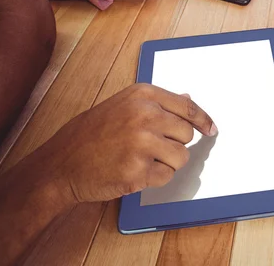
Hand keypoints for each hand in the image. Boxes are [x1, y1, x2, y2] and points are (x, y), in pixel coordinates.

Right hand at [28, 84, 217, 203]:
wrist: (62, 164)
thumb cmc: (91, 134)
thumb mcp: (123, 106)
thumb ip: (156, 103)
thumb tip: (187, 97)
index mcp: (143, 95)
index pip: (188, 107)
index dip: (203, 120)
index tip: (211, 129)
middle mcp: (145, 115)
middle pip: (187, 134)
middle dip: (175, 143)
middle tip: (152, 147)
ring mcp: (142, 143)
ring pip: (181, 157)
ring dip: (166, 162)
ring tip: (140, 159)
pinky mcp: (139, 170)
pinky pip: (167, 176)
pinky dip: (154, 178)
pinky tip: (133, 171)